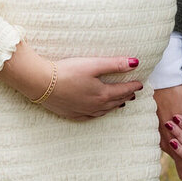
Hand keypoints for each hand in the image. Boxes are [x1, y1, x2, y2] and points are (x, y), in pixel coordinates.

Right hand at [0, 43, 142, 119]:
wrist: (40, 83)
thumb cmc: (66, 71)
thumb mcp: (93, 64)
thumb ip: (115, 64)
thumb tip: (136, 62)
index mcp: (102, 94)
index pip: (123, 90)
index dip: (133, 86)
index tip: (141, 84)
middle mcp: (95, 106)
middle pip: (115, 101)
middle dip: (125, 96)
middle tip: (133, 93)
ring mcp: (82, 111)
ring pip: (104, 111)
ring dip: (113, 106)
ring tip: (120, 103)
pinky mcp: (70, 114)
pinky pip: (89, 117)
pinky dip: (98, 114)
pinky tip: (97, 112)